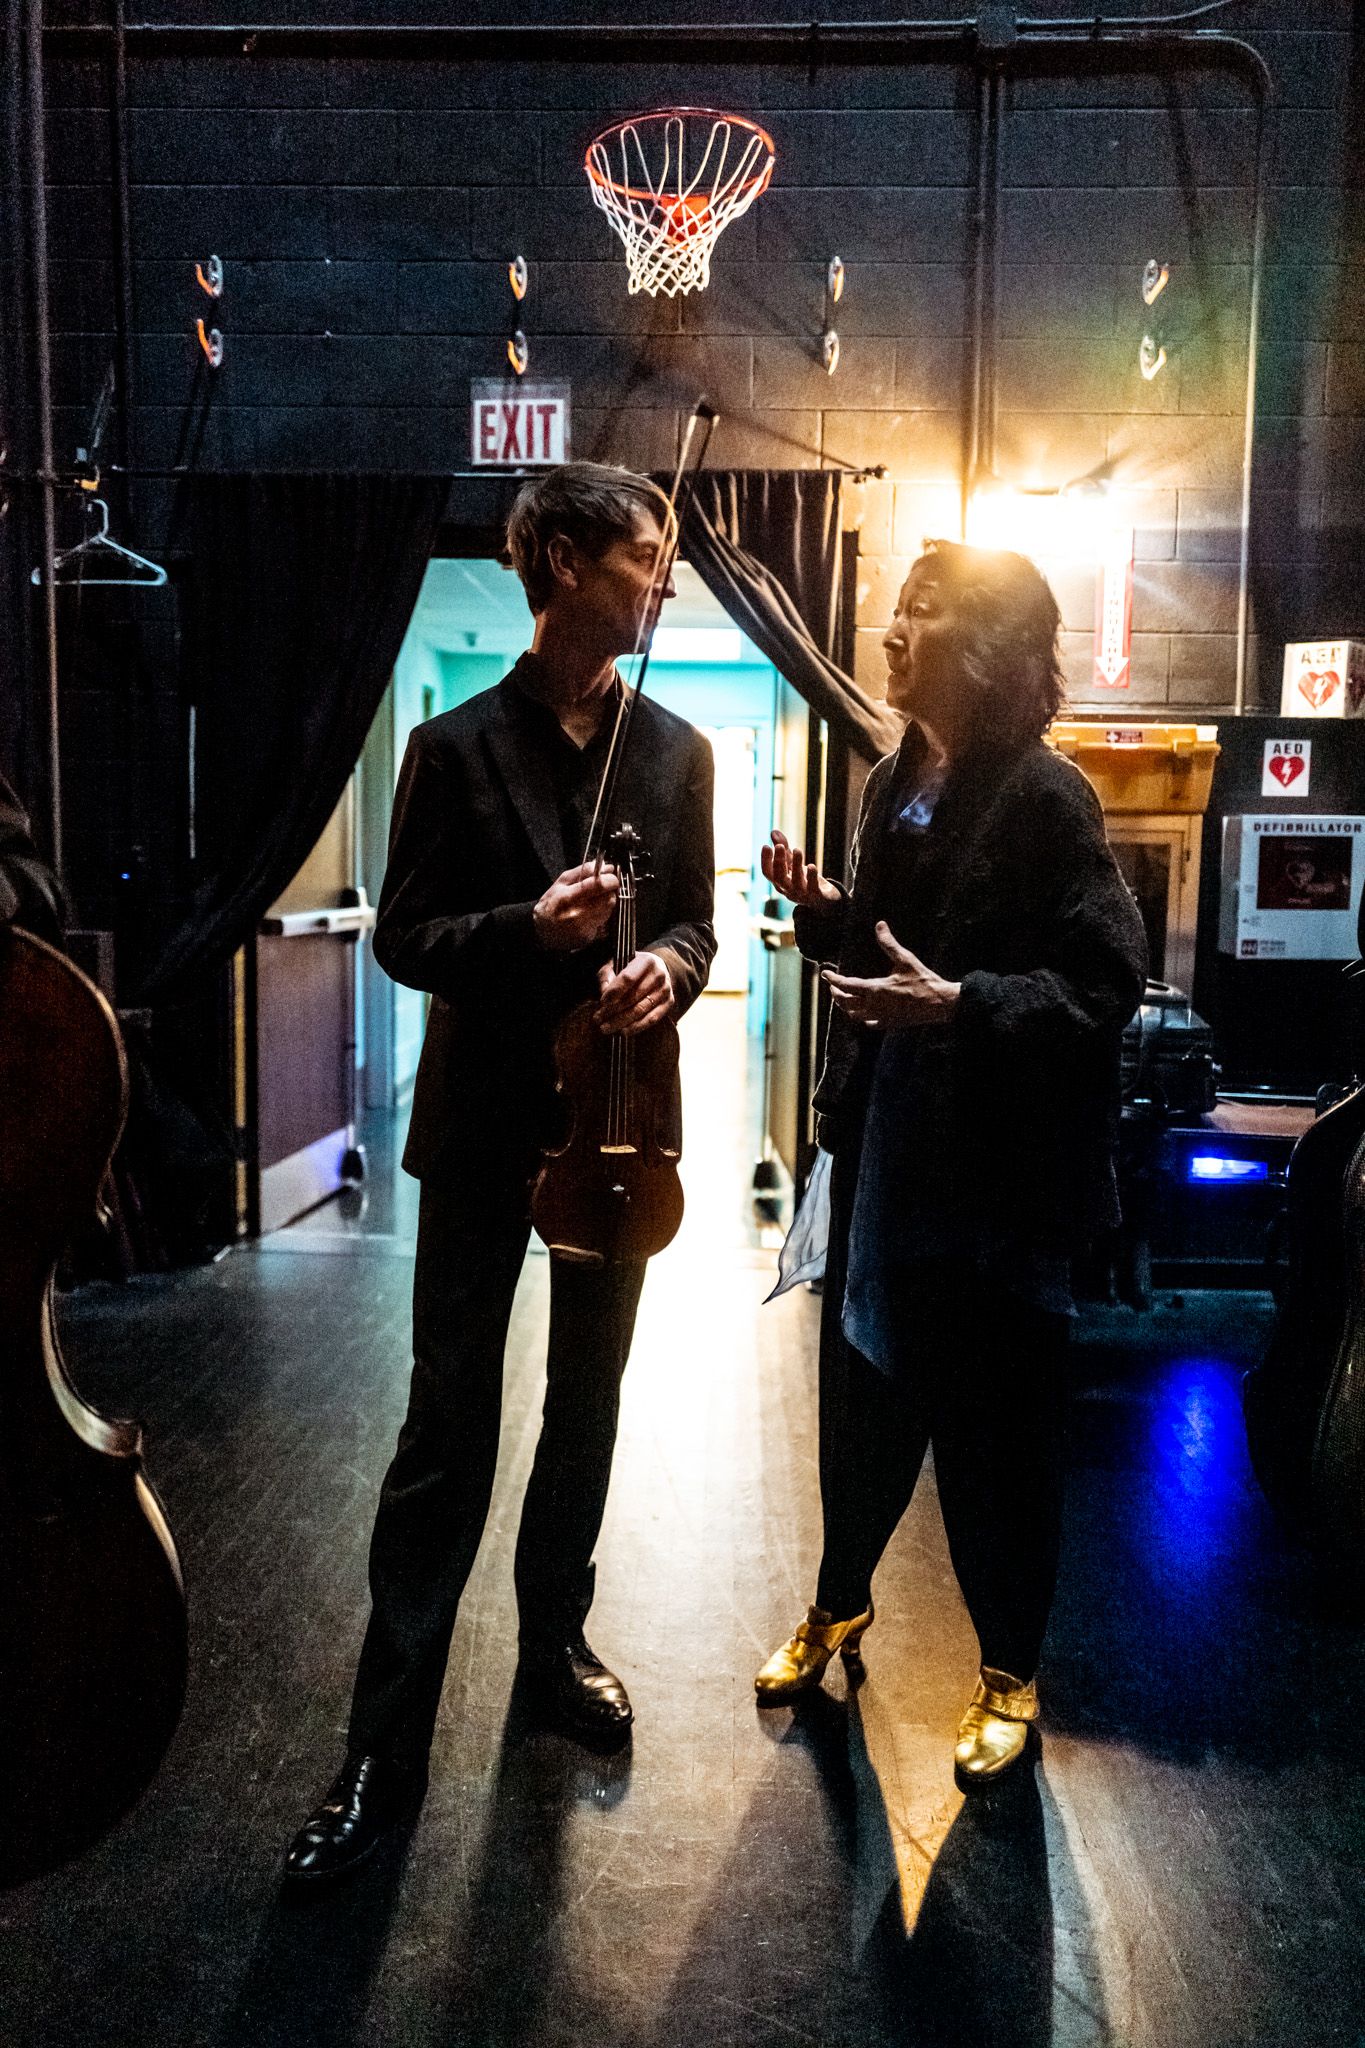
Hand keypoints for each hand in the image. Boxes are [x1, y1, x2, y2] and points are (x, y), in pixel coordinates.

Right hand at [533, 861, 618, 952]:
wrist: (542, 931)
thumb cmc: (550, 905)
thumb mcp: (561, 882)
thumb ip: (583, 872)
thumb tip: (606, 867)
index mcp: (568, 897)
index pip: (601, 885)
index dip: (610, 880)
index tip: (609, 878)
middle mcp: (576, 914)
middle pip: (609, 899)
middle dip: (608, 892)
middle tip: (599, 892)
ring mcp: (583, 928)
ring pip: (609, 911)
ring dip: (605, 905)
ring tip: (590, 905)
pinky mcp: (588, 937)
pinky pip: (604, 923)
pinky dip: (600, 917)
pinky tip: (588, 917)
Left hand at [595, 951, 673, 1035]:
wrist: (656, 970)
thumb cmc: (632, 967)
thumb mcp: (616, 964)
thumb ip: (607, 975)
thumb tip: (604, 992)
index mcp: (646, 961)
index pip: (628, 978)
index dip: (614, 991)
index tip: (602, 1002)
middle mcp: (659, 975)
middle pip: (633, 997)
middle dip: (612, 1010)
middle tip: (598, 1019)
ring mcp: (665, 990)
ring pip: (640, 1010)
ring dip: (621, 1021)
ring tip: (606, 1028)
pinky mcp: (669, 1003)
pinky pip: (652, 1019)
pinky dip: (636, 1027)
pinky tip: (623, 1031)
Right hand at [760, 829, 841, 908]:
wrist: (822, 900)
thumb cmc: (804, 880)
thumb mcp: (793, 864)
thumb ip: (784, 849)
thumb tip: (773, 831)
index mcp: (780, 882)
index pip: (768, 873)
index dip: (766, 861)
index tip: (766, 846)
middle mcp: (788, 889)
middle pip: (779, 878)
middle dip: (779, 862)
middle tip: (780, 846)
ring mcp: (802, 894)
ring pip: (795, 882)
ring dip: (796, 865)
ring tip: (797, 850)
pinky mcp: (816, 896)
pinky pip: (813, 887)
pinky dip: (811, 876)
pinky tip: (811, 865)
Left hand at [823, 922, 960, 1028]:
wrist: (940, 1004)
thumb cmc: (923, 981)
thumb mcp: (906, 959)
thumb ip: (889, 944)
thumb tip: (879, 925)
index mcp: (876, 990)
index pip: (846, 985)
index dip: (833, 979)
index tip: (825, 974)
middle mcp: (875, 1006)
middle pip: (846, 1003)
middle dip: (836, 994)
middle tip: (832, 986)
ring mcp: (881, 1017)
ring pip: (854, 1015)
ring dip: (845, 1006)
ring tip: (843, 998)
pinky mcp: (889, 1023)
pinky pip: (868, 1023)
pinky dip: (860, 1017)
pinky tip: (862, 1013)